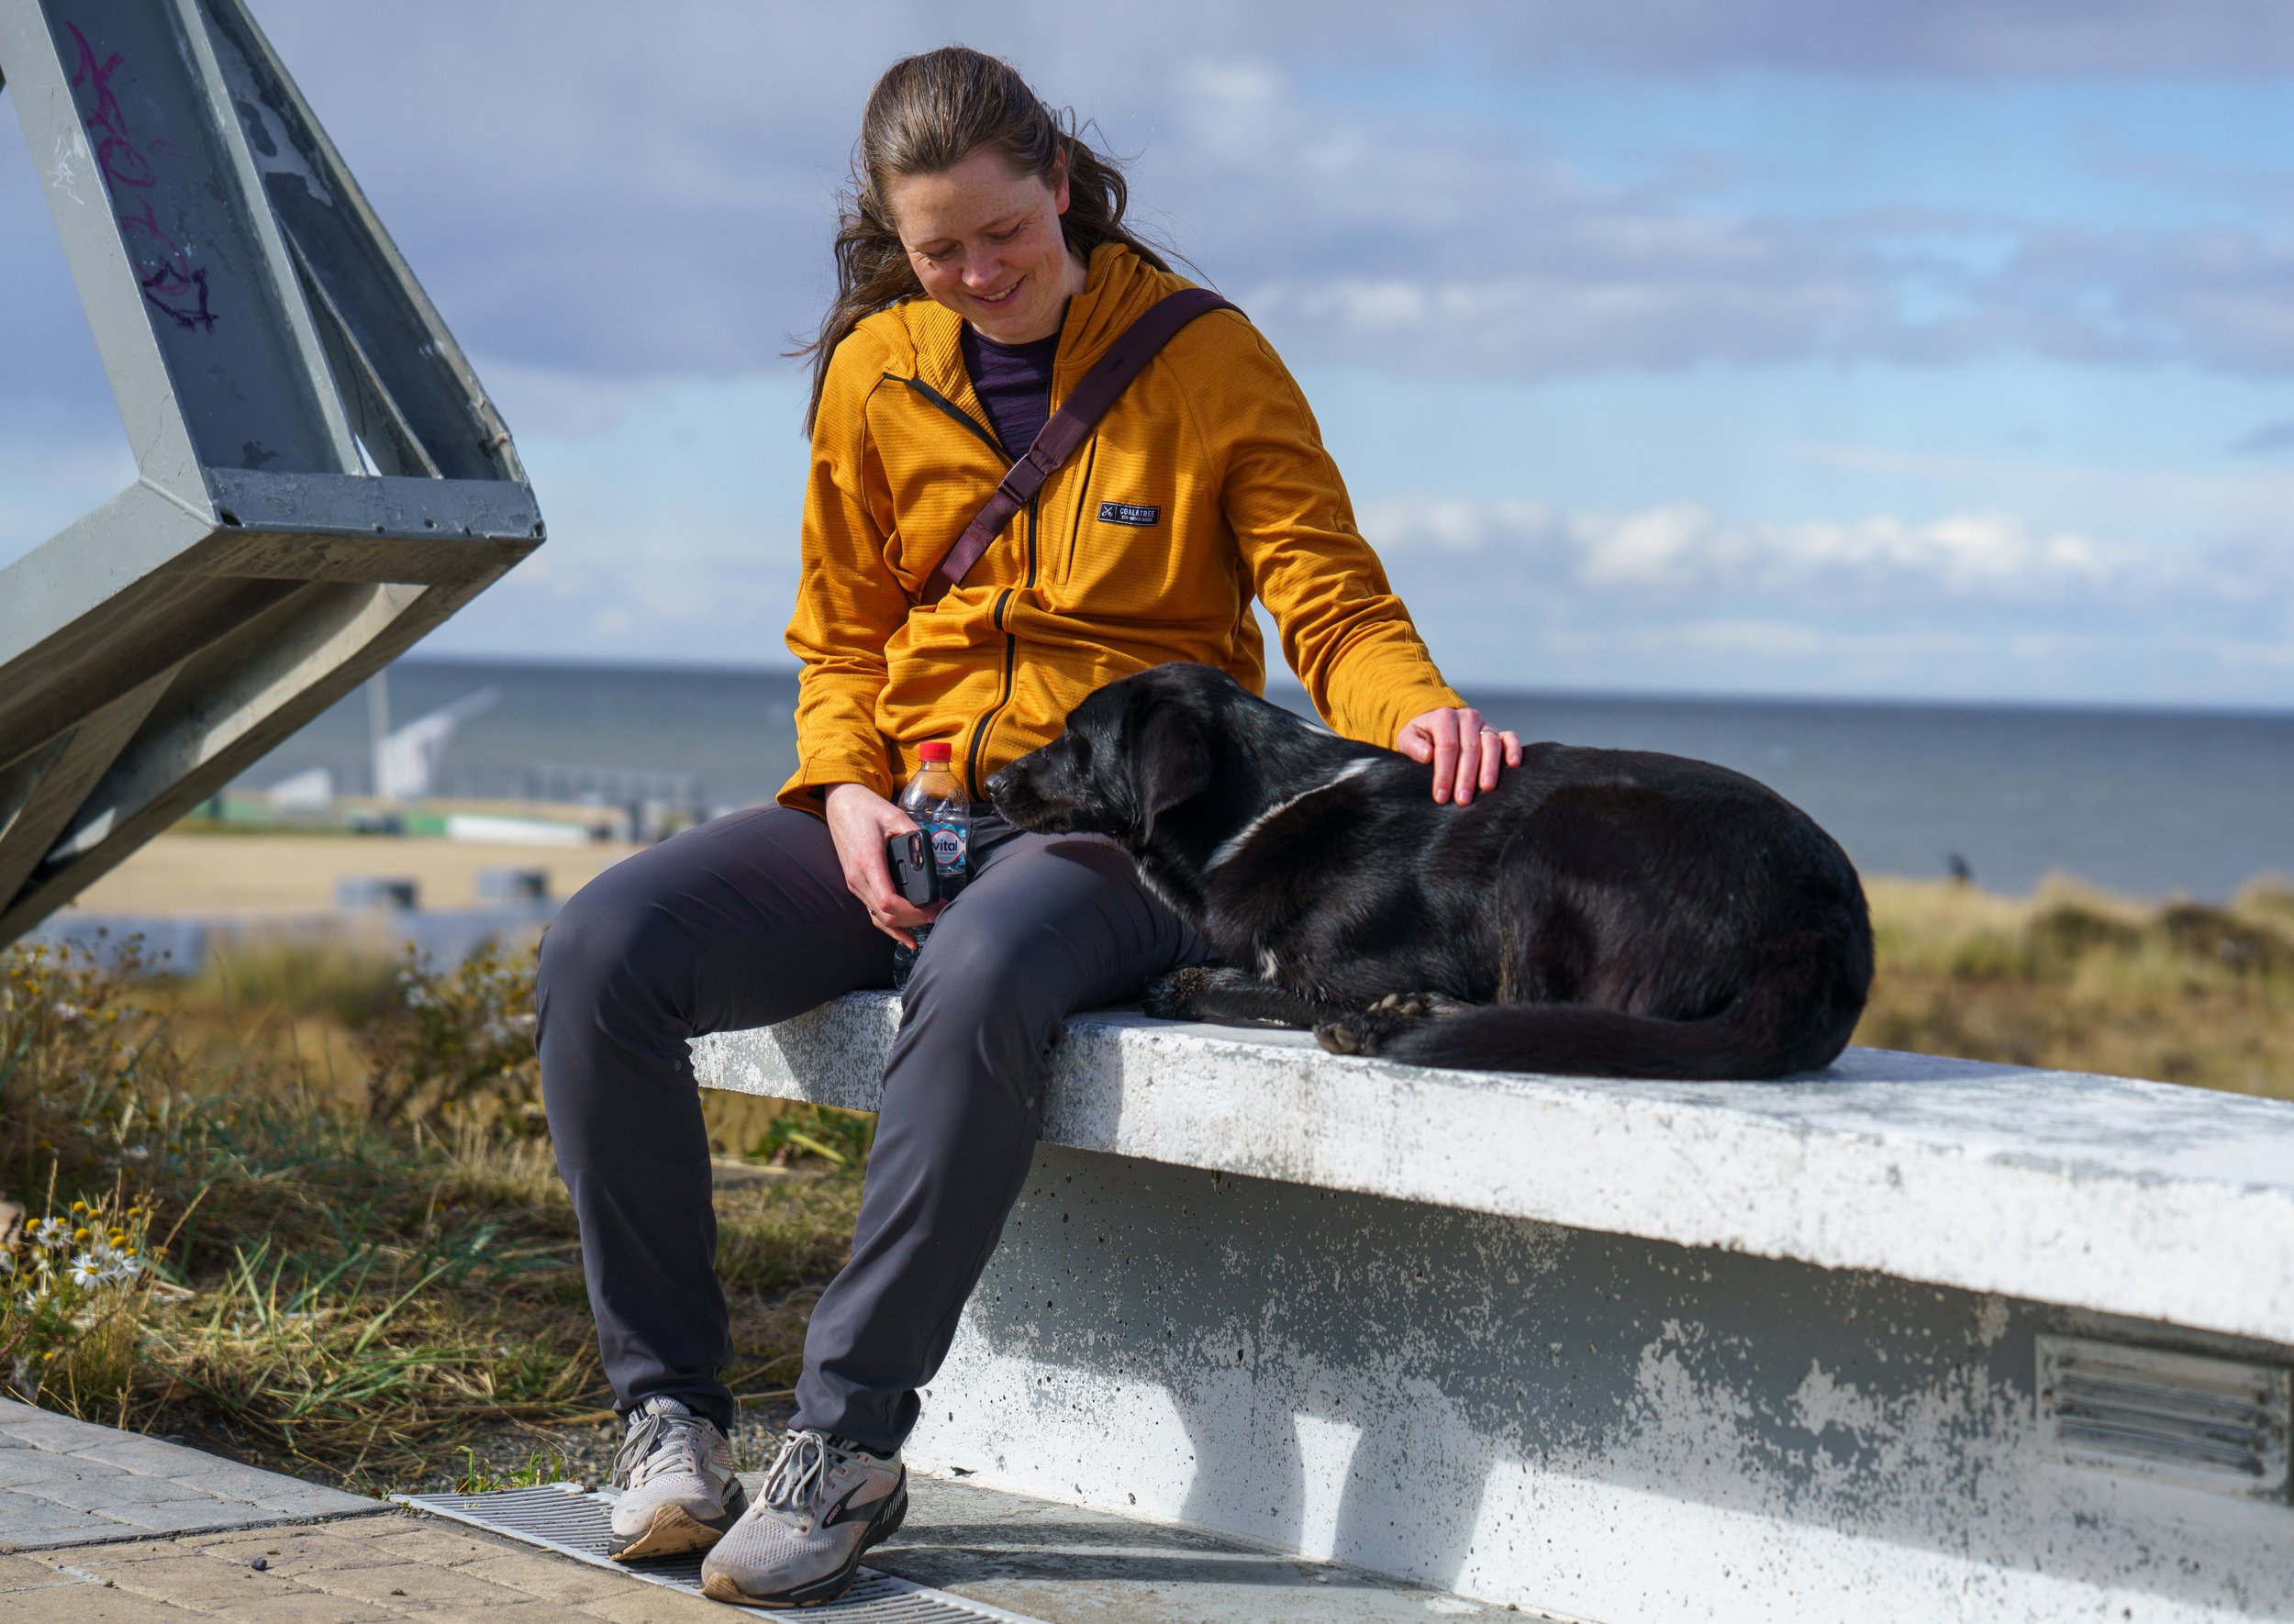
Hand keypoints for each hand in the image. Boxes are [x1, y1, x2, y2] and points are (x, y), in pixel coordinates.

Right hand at [824, 783, 944, 946]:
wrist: (840, 803)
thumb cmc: (865, 807)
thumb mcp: (894, 816)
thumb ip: (914, 836)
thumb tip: (933, 856)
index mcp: (868, 862)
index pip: (889, 902)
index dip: (913, 912)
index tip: (934, 909)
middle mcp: (857, 878)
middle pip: (886, 915)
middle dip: (915, 920)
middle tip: (940, 913)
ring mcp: (854, 883)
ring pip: (878, 917)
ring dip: (904, 924)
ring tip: (929, 922)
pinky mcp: (855, 883)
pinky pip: (872, 911)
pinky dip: (889, 926)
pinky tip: (905, 938)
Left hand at [1396, 706, 1522, 805]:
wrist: (1437, 723)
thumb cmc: (1421, 737)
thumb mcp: (1408, 737)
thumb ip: (1412, 745)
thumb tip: (1427, 755)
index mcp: (1443, 717)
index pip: (1447, 747)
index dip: (1444, 773)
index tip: (1441, 796)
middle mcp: (1467, 717)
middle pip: (1469, 748)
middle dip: (1466, 776)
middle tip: (1463, 800)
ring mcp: (1484, 724)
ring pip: (1490, 743)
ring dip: (1490, 767)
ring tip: (1486, 788)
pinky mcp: (1498, 731)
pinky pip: (1510, 737)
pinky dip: (1514, 749)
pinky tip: (1514, 764)